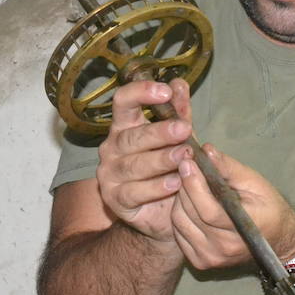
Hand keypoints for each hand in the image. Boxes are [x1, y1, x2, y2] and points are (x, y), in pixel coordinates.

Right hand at [95, 78, 194, 242]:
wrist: (166, 211)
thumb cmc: (168, 167)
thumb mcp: (178, 137)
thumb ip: (178, 112)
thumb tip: (180, 83)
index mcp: (124, 126)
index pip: (123, 102)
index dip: (141, 93)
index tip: (165, 91)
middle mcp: (112, 147)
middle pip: (131, 136)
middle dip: (159, 132)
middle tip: (184, 129)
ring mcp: (110, 174)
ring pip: (133, 164)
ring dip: (161, 159)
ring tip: (184, 156)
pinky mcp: (114, 199)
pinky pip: (134, 191)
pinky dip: (156, 187)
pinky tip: (175, 183)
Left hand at [171, 143, 294, 269]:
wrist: (278, 240)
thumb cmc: (269, 208)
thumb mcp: (256, 183)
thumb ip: (229, 168)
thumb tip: (206, 150)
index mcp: (244, 229)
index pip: (209, 210)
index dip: (194, 185)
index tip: (187, 162)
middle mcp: (224, 248)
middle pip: (190, 214)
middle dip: (184, 186)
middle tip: (187, 166)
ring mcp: (211, 258)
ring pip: (179, 222)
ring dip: (179, 199)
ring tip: (190, 184)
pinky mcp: (201, 262)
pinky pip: (179, 233)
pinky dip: (180, 214)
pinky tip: (190, 203)